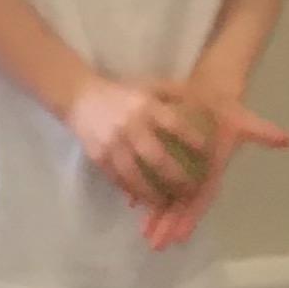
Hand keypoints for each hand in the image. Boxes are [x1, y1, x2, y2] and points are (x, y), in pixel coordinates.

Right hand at [67, 76, 210, 207]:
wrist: (80, 97)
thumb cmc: (121, 91)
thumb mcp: (149, 83)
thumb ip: (175, 92)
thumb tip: (205, 103)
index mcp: (145, 105)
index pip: (175, 124)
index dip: (193, 140)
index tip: (208, 154)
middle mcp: (130, 125)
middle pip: (157, 158)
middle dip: (176, 178)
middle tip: (191, 191)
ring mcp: (113, 143)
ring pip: (135, 175)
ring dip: (152, 193)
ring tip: (166, 204)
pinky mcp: (99, 156)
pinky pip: (118, 179)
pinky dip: (131, 191)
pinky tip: (142, 200)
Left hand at [135, 88, 288, 250]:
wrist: (213, 95)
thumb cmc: (227, 111)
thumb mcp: (244, 120)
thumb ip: (262, 133)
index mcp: (212, 171)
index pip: (201, 199)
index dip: (191, 217)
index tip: (180, 237)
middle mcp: (197, 175)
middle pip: (181, 205)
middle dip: (170, 225)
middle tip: (157, 244)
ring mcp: (182, 170)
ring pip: (167, 198)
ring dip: (158, 217)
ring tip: (147, 236)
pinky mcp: (168, 161)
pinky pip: (156, 181)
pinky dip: (146, 194)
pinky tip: (134, 209)